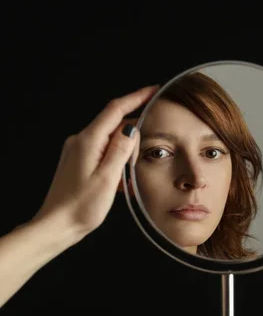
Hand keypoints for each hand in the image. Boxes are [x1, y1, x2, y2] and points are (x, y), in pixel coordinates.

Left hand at [32, 86, 157, 242]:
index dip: (136, 97)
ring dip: (124, 151)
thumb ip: (121, 150)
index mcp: (88, 141)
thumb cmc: (80, 207)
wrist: (56, 225)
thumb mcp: (108, 178)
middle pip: (113, 124)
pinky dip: (115, 162)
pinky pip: (102, 153)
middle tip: (149, 148)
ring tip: (134, 171)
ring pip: (109, 140)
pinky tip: (122, 180)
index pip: (115, 109)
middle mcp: (80, 141)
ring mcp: (77, 152)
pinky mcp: (77, 163)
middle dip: (133, 131)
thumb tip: (131, 128)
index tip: (153, 90)